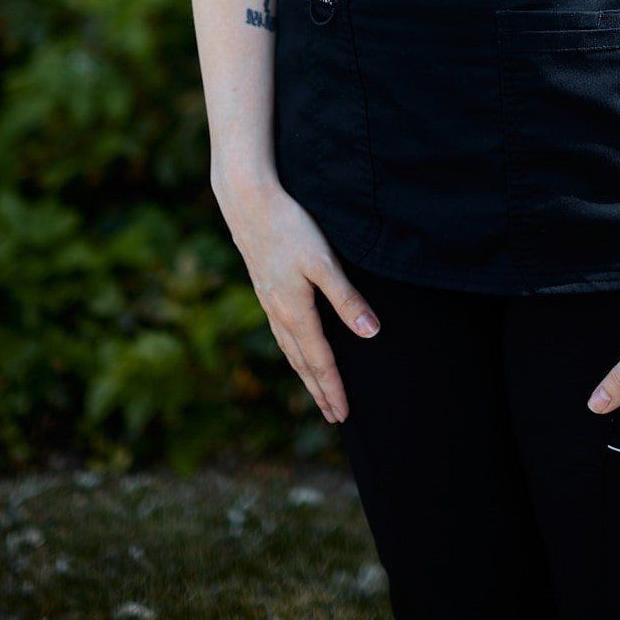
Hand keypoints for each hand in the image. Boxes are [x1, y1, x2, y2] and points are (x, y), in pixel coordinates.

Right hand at [214, 169, 380, 424]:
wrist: (248, 202)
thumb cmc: (290, 227)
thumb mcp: (323, 261)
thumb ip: (346, 298)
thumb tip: (371, 333)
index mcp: (296, 312)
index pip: (320, 361)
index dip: (333, 388)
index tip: (345, 415)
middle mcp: (279, 313)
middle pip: (303, 362)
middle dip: (319, 390)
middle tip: (335, 417)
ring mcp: (269, 302)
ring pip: (290, 349)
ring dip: (305, 374)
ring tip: (317, 392)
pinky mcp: (265, 288)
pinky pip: (281, 333)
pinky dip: (293, 351)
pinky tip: (295, 348)